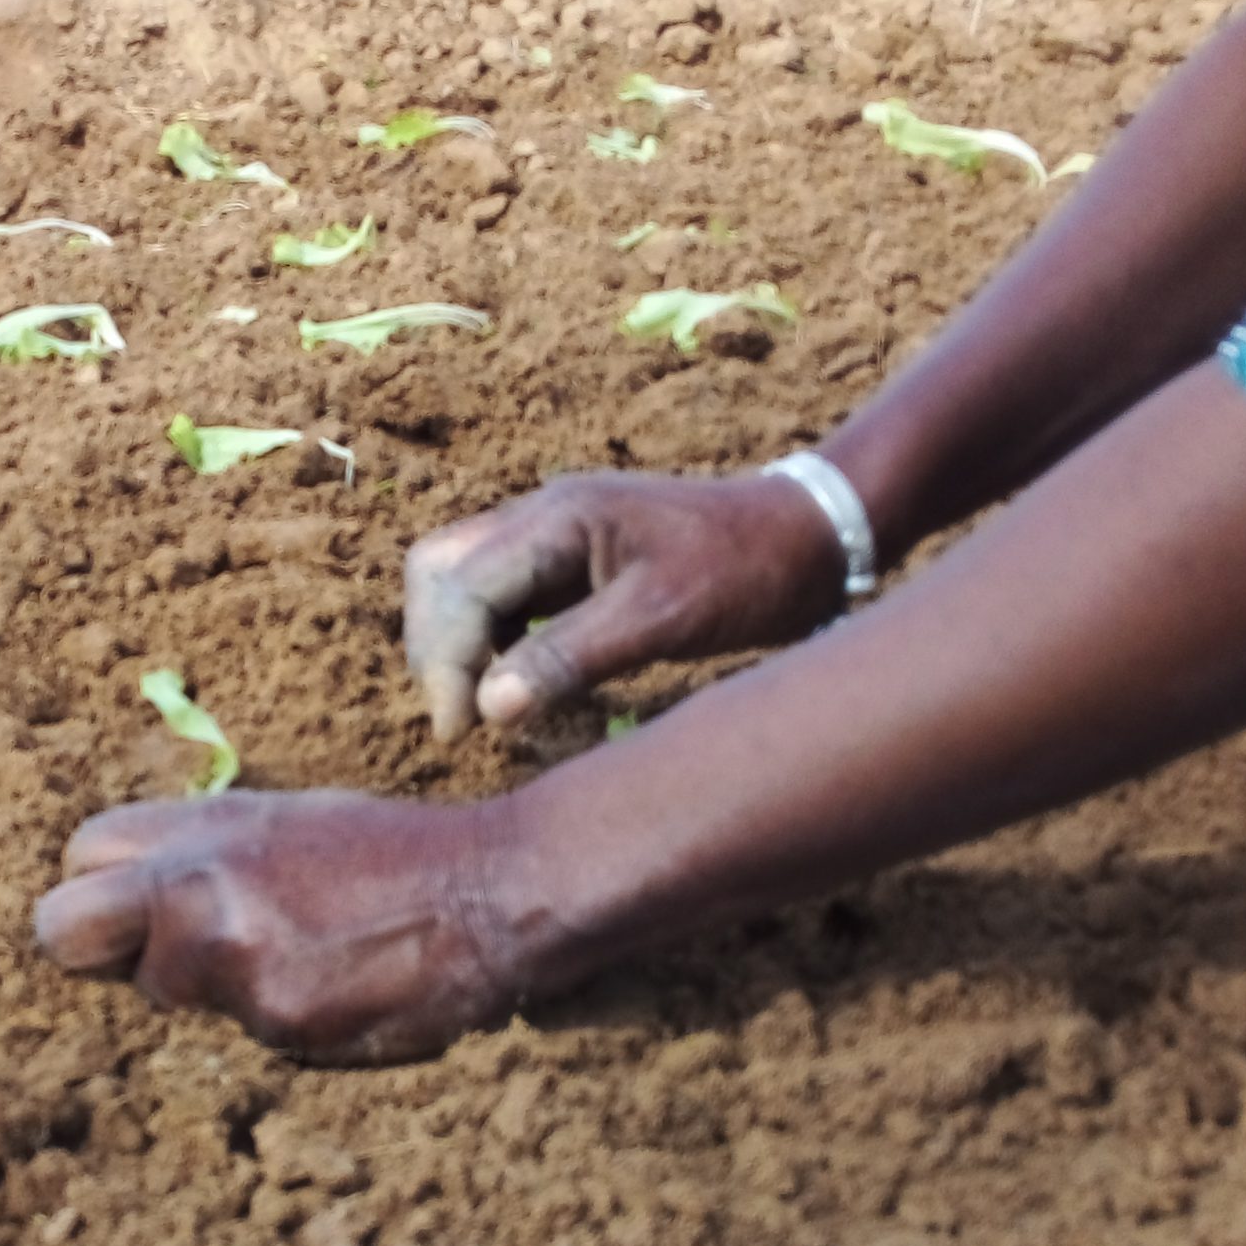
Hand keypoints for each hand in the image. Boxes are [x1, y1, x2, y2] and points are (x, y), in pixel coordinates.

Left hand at [34, 790, 535, 1063]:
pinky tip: (334, 988)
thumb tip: (134, 895)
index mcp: (202, 827)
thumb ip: (202, 852)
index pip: (79, 860)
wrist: (492, 892)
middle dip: (97, 948)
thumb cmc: (395, 852)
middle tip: (159, 952)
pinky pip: (242, 1033)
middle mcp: (198, 889)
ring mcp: (233, 962)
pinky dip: (277, 1018)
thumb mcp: (288, 819)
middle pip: (64, 932)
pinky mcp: (277, 1022)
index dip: (101, 887)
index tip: (135, 905)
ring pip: (165, 996)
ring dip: (209, 987)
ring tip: (295, 958)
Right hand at [404, 469, 845, 739]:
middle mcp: (543, 515)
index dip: (445, 663)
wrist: (810, 533)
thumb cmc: (747, 571)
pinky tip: (517, 680)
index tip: (460, 730)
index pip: (459, 586)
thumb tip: (489, 706)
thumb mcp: (663, 619)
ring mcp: (554, 533)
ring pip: (461, 579)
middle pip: (438, 570)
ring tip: (482, 706)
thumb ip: (570, 656)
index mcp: (558, 519)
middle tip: (462, 718)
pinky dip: (489, 637)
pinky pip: (500, 591)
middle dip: (435, 645)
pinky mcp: (570, 558)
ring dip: (457, 641)